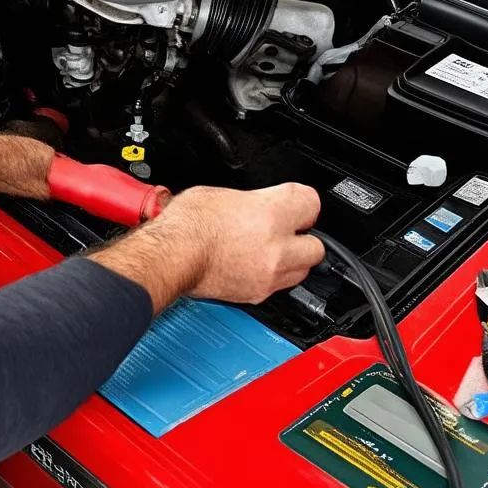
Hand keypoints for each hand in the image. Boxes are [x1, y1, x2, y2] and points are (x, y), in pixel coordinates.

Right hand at [157, 183, 323, 302]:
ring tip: (270, 250)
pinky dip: (271, 278)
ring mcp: (269, 274)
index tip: (296, 203)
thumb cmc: (186, 225)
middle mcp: (277, 246)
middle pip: (316, 245)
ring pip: (302, 271)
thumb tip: (254, 205)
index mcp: (270, 213)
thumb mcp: (219, 193)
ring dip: (292, 260)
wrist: (170, 256)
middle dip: (302, 237)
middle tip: (285, 230)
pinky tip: (253, 266)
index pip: (312, 202)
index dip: (302, 201)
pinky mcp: (256, 294)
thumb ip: (250, 201)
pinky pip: (278, 287)